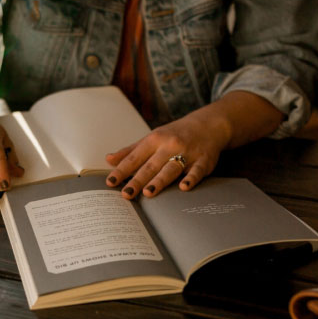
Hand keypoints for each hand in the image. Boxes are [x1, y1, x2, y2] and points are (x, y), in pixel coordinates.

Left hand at [105, 91, 283, 198]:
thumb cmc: (175, 134)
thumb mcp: (152, 138)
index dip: (122, 170)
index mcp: (154, 140)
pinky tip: (184, 187)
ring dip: (159, 181)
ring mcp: (187, 153)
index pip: (134, 157)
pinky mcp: (203, 160)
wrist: (208, 125)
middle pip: (151, 166)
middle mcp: (169, 145)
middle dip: (137, 180)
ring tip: (148, 193)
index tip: (110, 182)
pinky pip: (197, 171)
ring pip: (171, 168)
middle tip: (126, 194)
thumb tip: (109, 159)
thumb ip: (130, 151)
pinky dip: (191, 178)